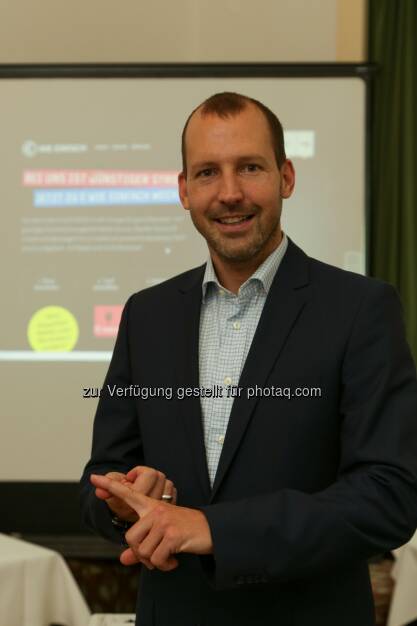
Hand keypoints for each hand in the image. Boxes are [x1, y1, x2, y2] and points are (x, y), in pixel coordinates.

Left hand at [90, 474, 212, 570]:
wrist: (211, 530)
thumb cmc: (184, 531)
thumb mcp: (161, 535)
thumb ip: (141, 546)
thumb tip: (123, 558)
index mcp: (151, 506)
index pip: (127, 494)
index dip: (110, 486)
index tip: (94, 478)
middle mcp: (156, 510)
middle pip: (131, 538)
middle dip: (140, 554)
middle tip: (154, 556)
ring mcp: (163, 522)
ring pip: (142, 551)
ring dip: (153, 562)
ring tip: (166, 557)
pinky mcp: (172, 535)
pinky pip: (156, 559)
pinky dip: (164, 566)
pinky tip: (173, 560)